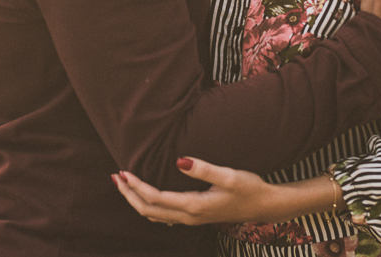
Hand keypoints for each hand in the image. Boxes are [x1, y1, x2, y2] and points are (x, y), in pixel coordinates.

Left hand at [113, 157, 281, 225]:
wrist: (265, 205)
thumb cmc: (249, 188)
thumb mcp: (229, 175)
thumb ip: (203, 169)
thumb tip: (179, 160)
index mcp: (193, 206)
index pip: (155, 198)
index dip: (136, 186)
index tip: (123, 171)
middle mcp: (189, 216)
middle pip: (148, 210)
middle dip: (129, 195)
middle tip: (115, 177)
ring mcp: (191, 219)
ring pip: (154, 215)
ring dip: (137, 201)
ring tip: (125, 185)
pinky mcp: (195, 217)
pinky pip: (164, 216)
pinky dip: (150, 206)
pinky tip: (147, 196)